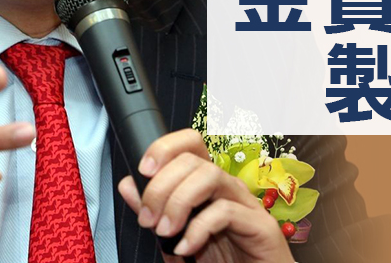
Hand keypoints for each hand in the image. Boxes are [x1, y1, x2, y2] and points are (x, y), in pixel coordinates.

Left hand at [118, 130, 292, 262]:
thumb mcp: (176, 238)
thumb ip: (154, 213)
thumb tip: (129, 185)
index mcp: (209, 186)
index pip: (191, 144)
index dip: (165, 147)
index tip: (144, 170)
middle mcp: (228, 189)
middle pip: (193, 160)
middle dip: (161, 186)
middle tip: (148, 218)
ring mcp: (247, 205)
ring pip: (210, 176)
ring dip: (179, 201)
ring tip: (165, 230)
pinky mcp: (261, 226)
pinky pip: (226, 212)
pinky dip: (199, 228)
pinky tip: (186, 246)